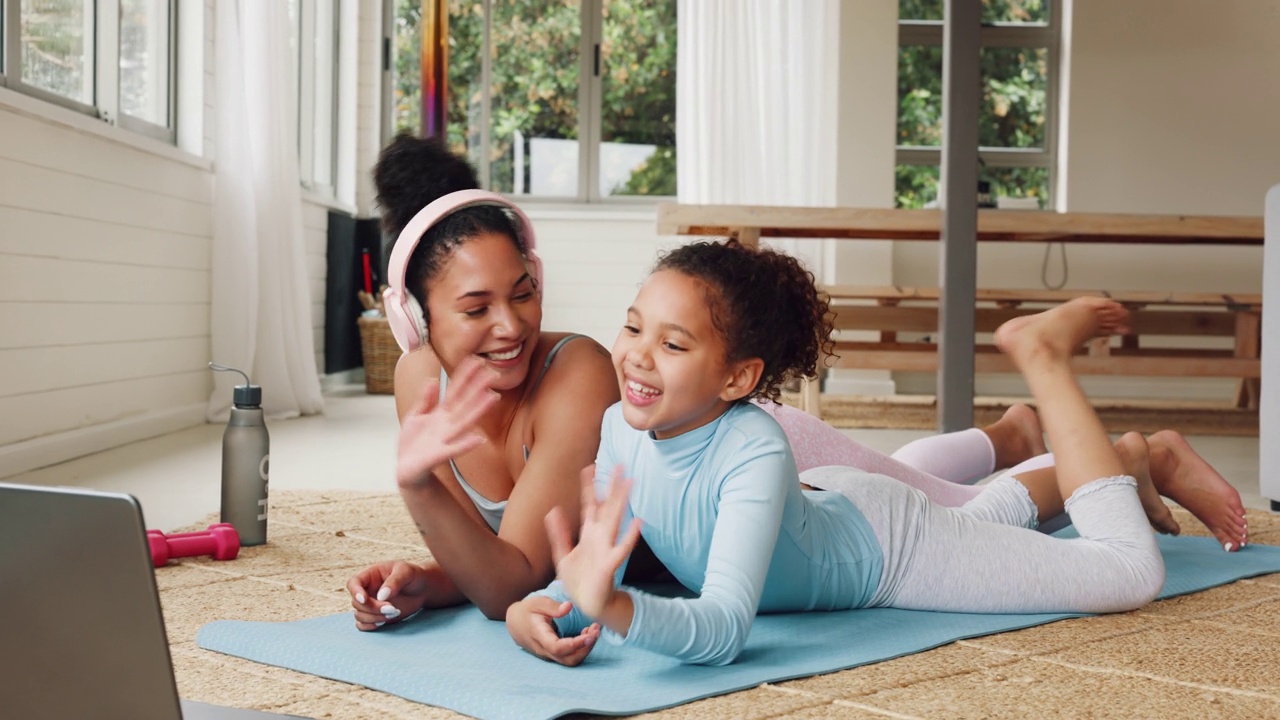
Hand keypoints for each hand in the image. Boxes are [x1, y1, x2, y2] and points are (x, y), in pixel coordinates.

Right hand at [347, 561, 431, 630]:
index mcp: (370, 575)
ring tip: (395, 612)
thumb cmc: (413, 576)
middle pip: (356, 602)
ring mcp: (370, 604)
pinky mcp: (375, 616)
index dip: (355, 592)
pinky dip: (370, 626)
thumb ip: (394, 582)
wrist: (423, 589)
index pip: (353, 583)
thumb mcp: (406, 572)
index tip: (365, 600)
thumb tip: (381, 596)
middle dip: (372, 608)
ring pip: (359, 615)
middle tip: (392, 608)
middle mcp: (366, 590)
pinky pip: (362, 624)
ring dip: (374, 618)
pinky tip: (384, 623)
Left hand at [397, 356, 499, 487]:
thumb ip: (425, 400)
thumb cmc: (412, 445)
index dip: (464, 376)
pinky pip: (454, 449)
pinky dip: (465, 444)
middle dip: (478, 388)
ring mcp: (445, 439)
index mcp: (441, 414)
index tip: (476, 361)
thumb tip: (433, 381)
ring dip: (478, 410)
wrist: (406, 470)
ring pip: (464, 421)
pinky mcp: (439, 456)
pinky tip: (478, 439)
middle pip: (465, 403)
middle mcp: (447, 425)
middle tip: (493, 373)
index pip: (455, 391)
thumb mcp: (415, 417)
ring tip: (492, 398)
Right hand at [506, 597, 600, 665]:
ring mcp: (549, 654)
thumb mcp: (538, 603)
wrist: (515, 623)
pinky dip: (582, 648)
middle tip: (596, 630)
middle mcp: (544, 650)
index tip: (590, 634)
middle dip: (586, 648)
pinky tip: (587, 634)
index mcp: (539, 636)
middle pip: (568, 659)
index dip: (576, 644)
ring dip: (586, 649)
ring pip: (570, 660)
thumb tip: (569, 607)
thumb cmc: (528, 611)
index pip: (557, 648)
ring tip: (594, 630)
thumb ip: (552, 606)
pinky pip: (569, 657)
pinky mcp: (554, 654)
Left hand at [545, 465, 642, 618]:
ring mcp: (606, 548)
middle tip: (621, 465)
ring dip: (622, 501)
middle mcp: (599, 536)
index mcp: (588, 533)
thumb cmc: (578, 580)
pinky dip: (630, 536)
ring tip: (630, 483)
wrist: (587, 604)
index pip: (590, 504)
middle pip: (607, 506)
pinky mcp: (610, 563)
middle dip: (613, 486)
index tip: (589, 467)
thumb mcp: (562, 555)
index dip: (589, 487)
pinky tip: (638, 522)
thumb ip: (558, 534)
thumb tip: (552, 511)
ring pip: (616, 519)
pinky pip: (621, 548)